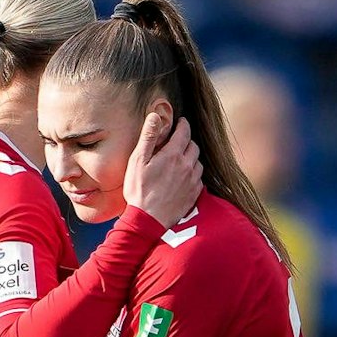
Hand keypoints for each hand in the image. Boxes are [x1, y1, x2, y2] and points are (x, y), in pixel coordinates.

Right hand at [123, 110, 201, 226]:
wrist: (148, 220)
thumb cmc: (139, 191)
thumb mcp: (138, 161)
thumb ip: (148, 137)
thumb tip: (155, 116)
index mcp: (173, 154)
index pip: (184, 131)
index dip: (182, 125)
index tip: (180, 123)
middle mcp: (187, 165)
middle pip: (193, 145)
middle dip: (186, 141)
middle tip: (177, 144)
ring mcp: (192, 180)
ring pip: (197, 161)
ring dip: (190, 158)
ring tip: (179, 162)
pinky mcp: (194, 193)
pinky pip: (199, 178)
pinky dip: (193, 174)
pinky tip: (183, 178)